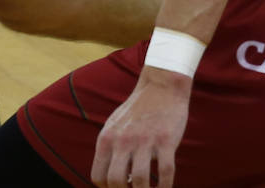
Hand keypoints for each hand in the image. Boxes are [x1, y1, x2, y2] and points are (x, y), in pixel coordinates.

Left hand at [92, 68, 191, 187]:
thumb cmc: (137, 112)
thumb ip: (111, 150)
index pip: (98, 176)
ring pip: (140, 180)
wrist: (160, 87)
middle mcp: (122, 140)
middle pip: (115, 181)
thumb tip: (111, 180)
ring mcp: (144, 140)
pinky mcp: (166, 140)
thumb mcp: (114, 127)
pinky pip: (166, 172)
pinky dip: (166, 186)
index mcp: (106, 139)